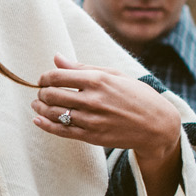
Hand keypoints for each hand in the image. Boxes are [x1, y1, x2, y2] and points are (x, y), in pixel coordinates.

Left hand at [31, 55, 180, 164]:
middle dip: (42, 93)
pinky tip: (38, 120)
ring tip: (37, 105)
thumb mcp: (114, 75)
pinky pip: (62, 131)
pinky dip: (46, 125)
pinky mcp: (92, 137)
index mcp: (98, 80)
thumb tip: (57, 57)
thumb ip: (82, 68)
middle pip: (52, 95)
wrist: (157, 125)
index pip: (58, 76)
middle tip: (41, 92)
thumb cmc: (136, 95)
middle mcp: (93, 100)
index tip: (43, 79)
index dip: (45, 77)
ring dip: (40, 108)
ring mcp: (92, 120)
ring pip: (54, 114)